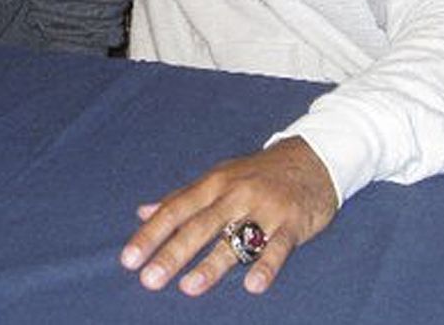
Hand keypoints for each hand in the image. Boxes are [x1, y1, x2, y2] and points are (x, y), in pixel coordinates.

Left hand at [120, 136, 337, 295]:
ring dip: (212, 263)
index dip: (150, 235)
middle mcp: (234, 194)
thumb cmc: (257, 173)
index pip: (175, 210)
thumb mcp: (217, 178)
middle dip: (173, 253)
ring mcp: (264, 208)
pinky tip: (253, 285)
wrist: (314, 157)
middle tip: (149, 280)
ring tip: (189, 288)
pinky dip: (266, 265)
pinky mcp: (292, 222)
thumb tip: (141, 212)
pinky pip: (278, 247)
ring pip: (235, 237)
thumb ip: (180, 198)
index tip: (129, 259)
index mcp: (212, 184)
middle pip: (199, 226)